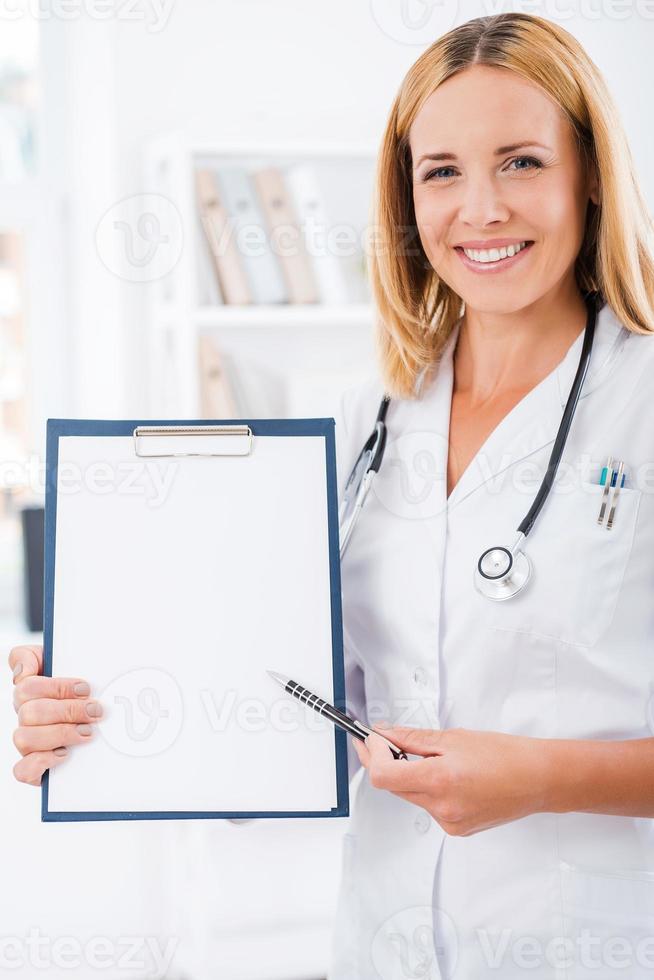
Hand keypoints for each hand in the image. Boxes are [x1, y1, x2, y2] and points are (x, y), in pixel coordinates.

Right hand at [9, 644, 101, 785]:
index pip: (26, 685)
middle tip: (95, 711)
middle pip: (29, 712)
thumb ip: (41, 656)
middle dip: (67, 711)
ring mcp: (28, 742)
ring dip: (60, 734)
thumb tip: (22, 671)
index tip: (84, 688)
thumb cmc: (83, 691)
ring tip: (88, 732)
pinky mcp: (33, 768)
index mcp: (30, 691)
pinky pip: (22, 770)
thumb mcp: (68, 665)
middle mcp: (25, 716)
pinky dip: (42, 762)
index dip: (55, 687)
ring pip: (24, 738)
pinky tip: (64, 754)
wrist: (99, 720)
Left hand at [353, 725, 553, 835]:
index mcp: (440, 780)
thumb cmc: (504, 755)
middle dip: (385, 762)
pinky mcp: (456, 829)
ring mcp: (449, 822)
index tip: (371, 739)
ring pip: (411, 796)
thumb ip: (413, 739)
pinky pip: (429, 806)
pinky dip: (429, 789)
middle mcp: (441, 807)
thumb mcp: (454, 738)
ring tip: (431, 757)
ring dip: (409, 775)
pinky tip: (449, 776)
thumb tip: (384, 735)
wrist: (538, 779)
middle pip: (394, 786)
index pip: (383, 775)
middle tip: (383, 741)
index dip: (371, 754)